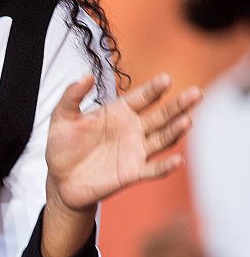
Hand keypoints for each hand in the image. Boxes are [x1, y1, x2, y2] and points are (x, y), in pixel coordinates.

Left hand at [46, 73, 201, 211]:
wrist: (60, 180)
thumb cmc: (63, 146)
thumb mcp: (61, 118)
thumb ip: (72, 96)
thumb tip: (86, 76)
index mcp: (119, 112)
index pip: (142, 97)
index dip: (154, 89)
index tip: (166, 79)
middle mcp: (133, 129)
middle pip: (162, 115)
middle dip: (179, 105)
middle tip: (196, 93)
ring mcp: (135, 151)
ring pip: (163, 139)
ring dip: (176, 131)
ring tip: (187, 121)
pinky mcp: (133, 173)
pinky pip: (153, 169)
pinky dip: (165, 166)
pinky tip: (177, 160)